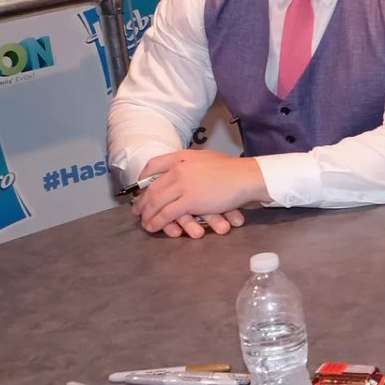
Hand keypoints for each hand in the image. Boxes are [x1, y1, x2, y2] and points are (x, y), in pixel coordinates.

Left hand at [134, 150, 264, 236]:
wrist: (246, 177)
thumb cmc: (233, 169)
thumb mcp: (207, 158)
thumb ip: (192, 163)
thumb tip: (183, 169)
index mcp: (182, 157)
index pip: (153, 165)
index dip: (143, 179)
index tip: (140, 188)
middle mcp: (178, 169)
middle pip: (152, 188)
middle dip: (142, 202)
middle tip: (137, 211)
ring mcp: (183, 185)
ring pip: (156, 203)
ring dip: (147, 215)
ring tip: (145, 223)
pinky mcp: (190, 201)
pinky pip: (167, 214)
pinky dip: (157, 222)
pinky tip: (154, 227)